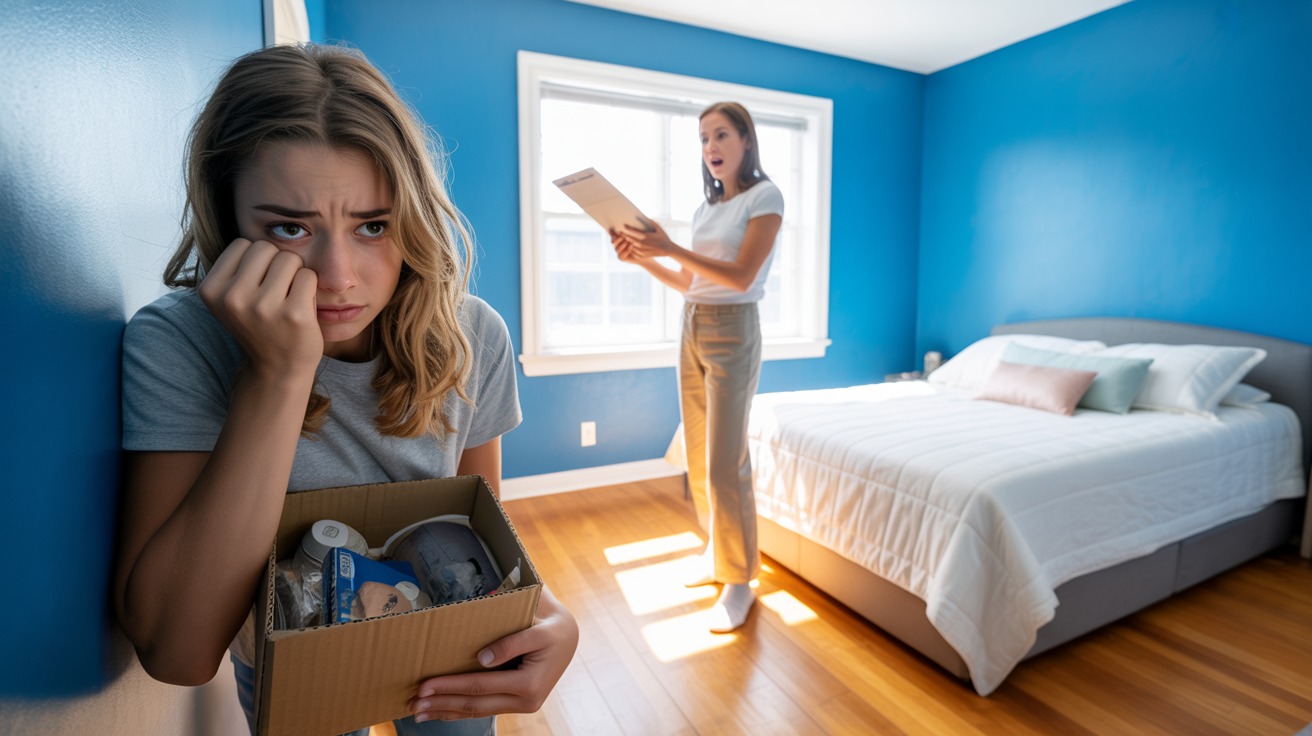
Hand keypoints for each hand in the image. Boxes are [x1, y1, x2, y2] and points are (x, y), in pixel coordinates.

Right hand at [198, 238, 322, 378]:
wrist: (277, 368)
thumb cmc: (259, 324)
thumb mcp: (232, 296)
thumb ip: (236, 265)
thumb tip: (252, 214)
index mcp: (211, 289)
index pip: (243, 244)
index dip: (257, 261)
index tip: (256, 287)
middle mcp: (232, 298)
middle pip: (267, 247)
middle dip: (277, 264)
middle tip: (275, 294)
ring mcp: (263, 307)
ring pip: (290, 258)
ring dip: (295, 275)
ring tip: (287, 300)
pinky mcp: (294, 314)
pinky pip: (309, 275)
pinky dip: (310, 288)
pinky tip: (301, 308)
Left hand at [408, 586, 579, 721]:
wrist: (570, 636)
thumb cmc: (551, 627)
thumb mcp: (538, 629)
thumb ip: (512, 643)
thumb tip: (482, 659)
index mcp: (529, 683)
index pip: (479, 687)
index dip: (449, 686)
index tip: (424, 685)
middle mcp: (526, 701)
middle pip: (474, 705)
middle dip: (441, 704)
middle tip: (413, 703)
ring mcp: (522, 705)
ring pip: (478, 712)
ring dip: (447, 712)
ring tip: (419, 713)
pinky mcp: (518, 702)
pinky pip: (485, 709)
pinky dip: (461, 711)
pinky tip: (442, 711)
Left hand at [620, 218, 674, 259]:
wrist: (668, 249)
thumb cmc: (663, 237)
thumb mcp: (659, 229)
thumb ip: (652, 223)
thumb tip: (647, 217)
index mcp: (647, 236)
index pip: (635, 231)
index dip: (628, 228)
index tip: (624, 225)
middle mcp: (644, 243)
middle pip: (630, 239)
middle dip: (624, 235)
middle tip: (619, 232)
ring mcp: (643, 250)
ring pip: (631, 246)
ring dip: (626, 242)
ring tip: (622, 238)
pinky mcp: (644, 255)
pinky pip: (634, 252)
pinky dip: (630, 248)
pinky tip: (628, 246)